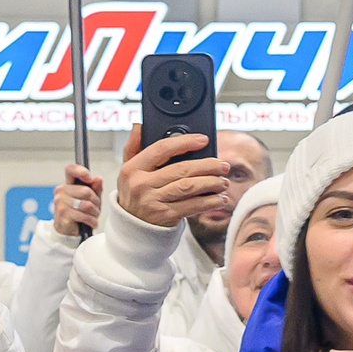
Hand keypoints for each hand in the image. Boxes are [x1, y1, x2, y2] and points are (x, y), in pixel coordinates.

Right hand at [51, 162, 102, 234]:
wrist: (70, 232)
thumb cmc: (81, 213)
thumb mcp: (92, 199)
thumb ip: (95, 188)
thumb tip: (97, 178)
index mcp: (68, 184)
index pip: (70, 169)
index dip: (80, 171)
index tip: (89, 178)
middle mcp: (61, 191)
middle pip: (86, 191)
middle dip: (96, 202)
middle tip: (94, 209)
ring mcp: (60, 202)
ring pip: (86, 205)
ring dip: (94, 213)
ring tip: (92, 216)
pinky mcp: (63, 214)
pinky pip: (85, 216)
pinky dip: (92, 221)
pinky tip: (90, 223)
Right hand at [114, 124, 231, 229]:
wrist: (132, 225)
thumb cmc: (135, 193)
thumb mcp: (129, 170)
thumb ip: (133, 147)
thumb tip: (139, 125)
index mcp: (132, 168)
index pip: (161, 149)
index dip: (185, 142)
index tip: (204, 140)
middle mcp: (141, 184)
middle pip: (181, 169)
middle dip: (207, 166)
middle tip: (223, 165)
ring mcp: (153, 201)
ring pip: (189, 187)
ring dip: (211, 183)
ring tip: (223, 182)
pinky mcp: (165, 216)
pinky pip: (192, 206)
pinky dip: (209, 202)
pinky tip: (220, 199)